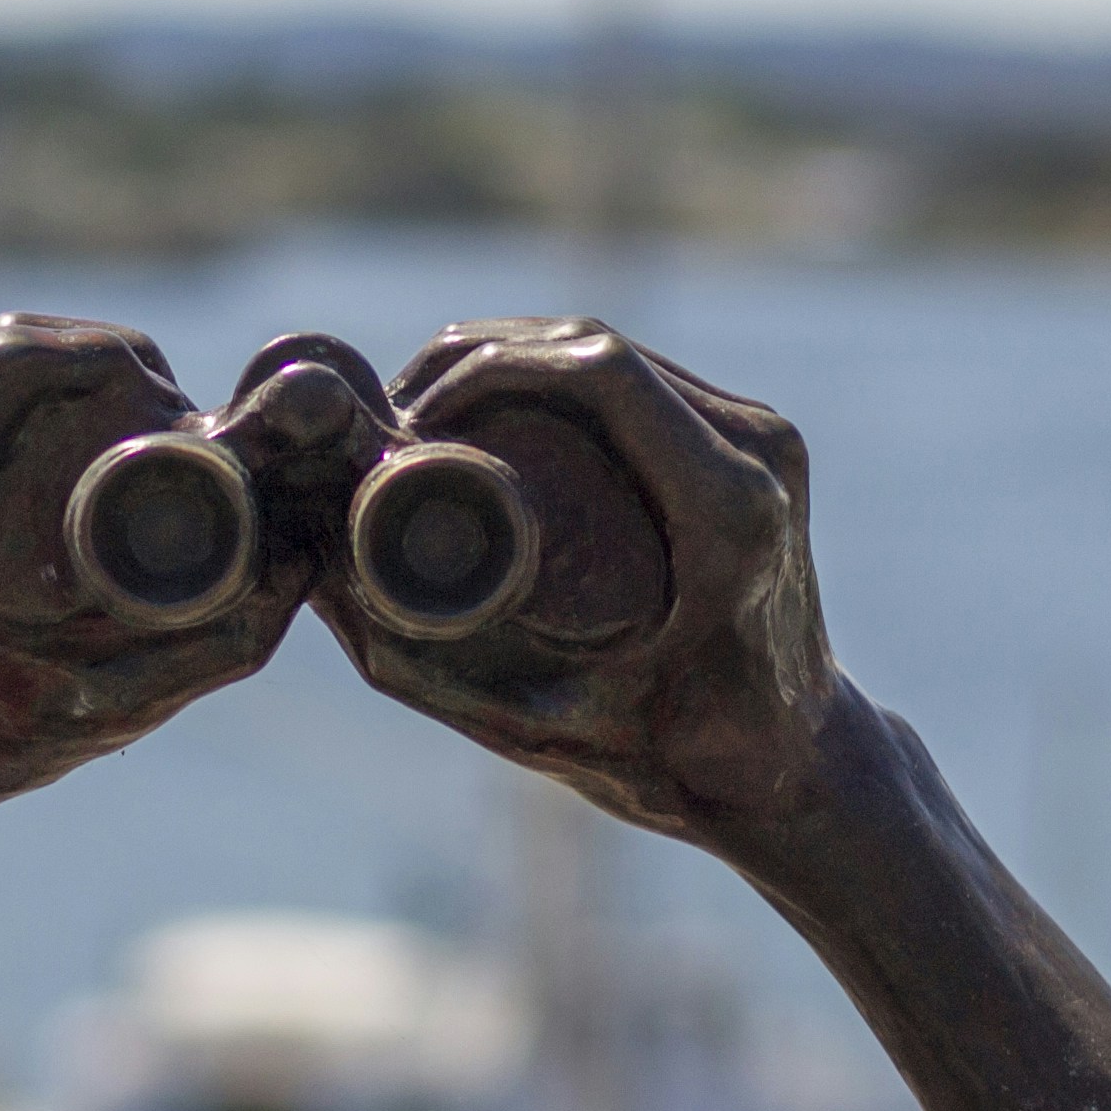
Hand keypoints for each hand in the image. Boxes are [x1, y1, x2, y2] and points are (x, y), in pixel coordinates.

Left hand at [0, 314, 302, 801]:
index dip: (123, 371)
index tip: (186, 428)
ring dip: (75, 375)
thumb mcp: (133, 689)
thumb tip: (318, 502)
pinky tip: (63, 447)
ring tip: (133, 442)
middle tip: (177, 429)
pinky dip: (26, 394)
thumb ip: (238, 607)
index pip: (14, 364)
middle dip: (113, 367)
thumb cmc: (11, 732)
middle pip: (4, 345)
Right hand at [311, 319, 853, 848]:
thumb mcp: (538, 723)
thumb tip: (316, 569)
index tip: (408, 420)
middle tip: (389, 417)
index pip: (597, 372)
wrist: (793, 765)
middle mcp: (756, 451)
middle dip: (474, 360)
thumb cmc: (674, 763)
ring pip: (609, 349)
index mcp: (728, 509)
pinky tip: (484, 415)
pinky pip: (634, 378)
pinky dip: (548, 380)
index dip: (485, 368)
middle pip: (593, 346)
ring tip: (421, 416)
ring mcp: (759, 436)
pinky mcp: (748, 439)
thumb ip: (422, 660)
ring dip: (506, 362)